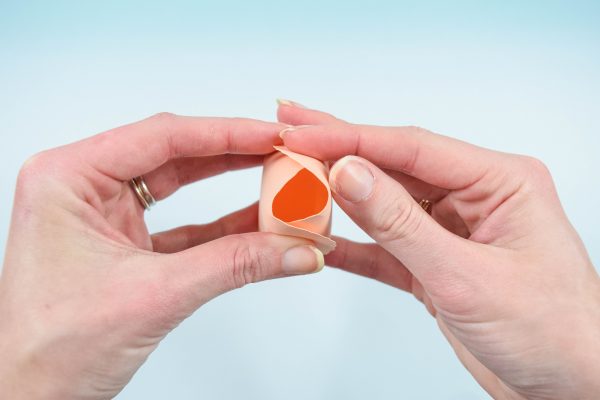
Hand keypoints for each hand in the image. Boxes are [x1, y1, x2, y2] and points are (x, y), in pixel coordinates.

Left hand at [0, 113, 323, 398]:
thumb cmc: (51, 351)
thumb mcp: (155, 295)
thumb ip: (234, 265)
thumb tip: (293, 249)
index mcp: (69, 179)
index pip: (162, 138)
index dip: (226, 133)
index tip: (272, 135)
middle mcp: (83, 188)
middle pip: (174, 154)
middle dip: (232, 154)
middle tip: (281, 150)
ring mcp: (103, 215)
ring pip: (179, 184)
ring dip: (229, 184)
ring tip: (276, 178)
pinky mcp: (123, 243)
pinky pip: (181, 223)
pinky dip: (220, 224)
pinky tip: (255, 221)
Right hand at [277, 101, 599, 399]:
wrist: (573, 391)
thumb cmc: (554, 333)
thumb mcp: (467, 275)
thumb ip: (401, 224)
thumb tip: (349, 173)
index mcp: (499, 182)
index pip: (412, 147)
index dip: (352, 138)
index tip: (304, 132)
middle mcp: (474, 198)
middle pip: (394, 167)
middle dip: (340, 151)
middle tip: (291, 127)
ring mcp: (453, 231)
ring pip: (386, 205)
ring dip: (341, 198)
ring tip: (293, 178)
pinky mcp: (437, 265)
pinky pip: (387, 247)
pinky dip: (355, 246)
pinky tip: (320, 238)